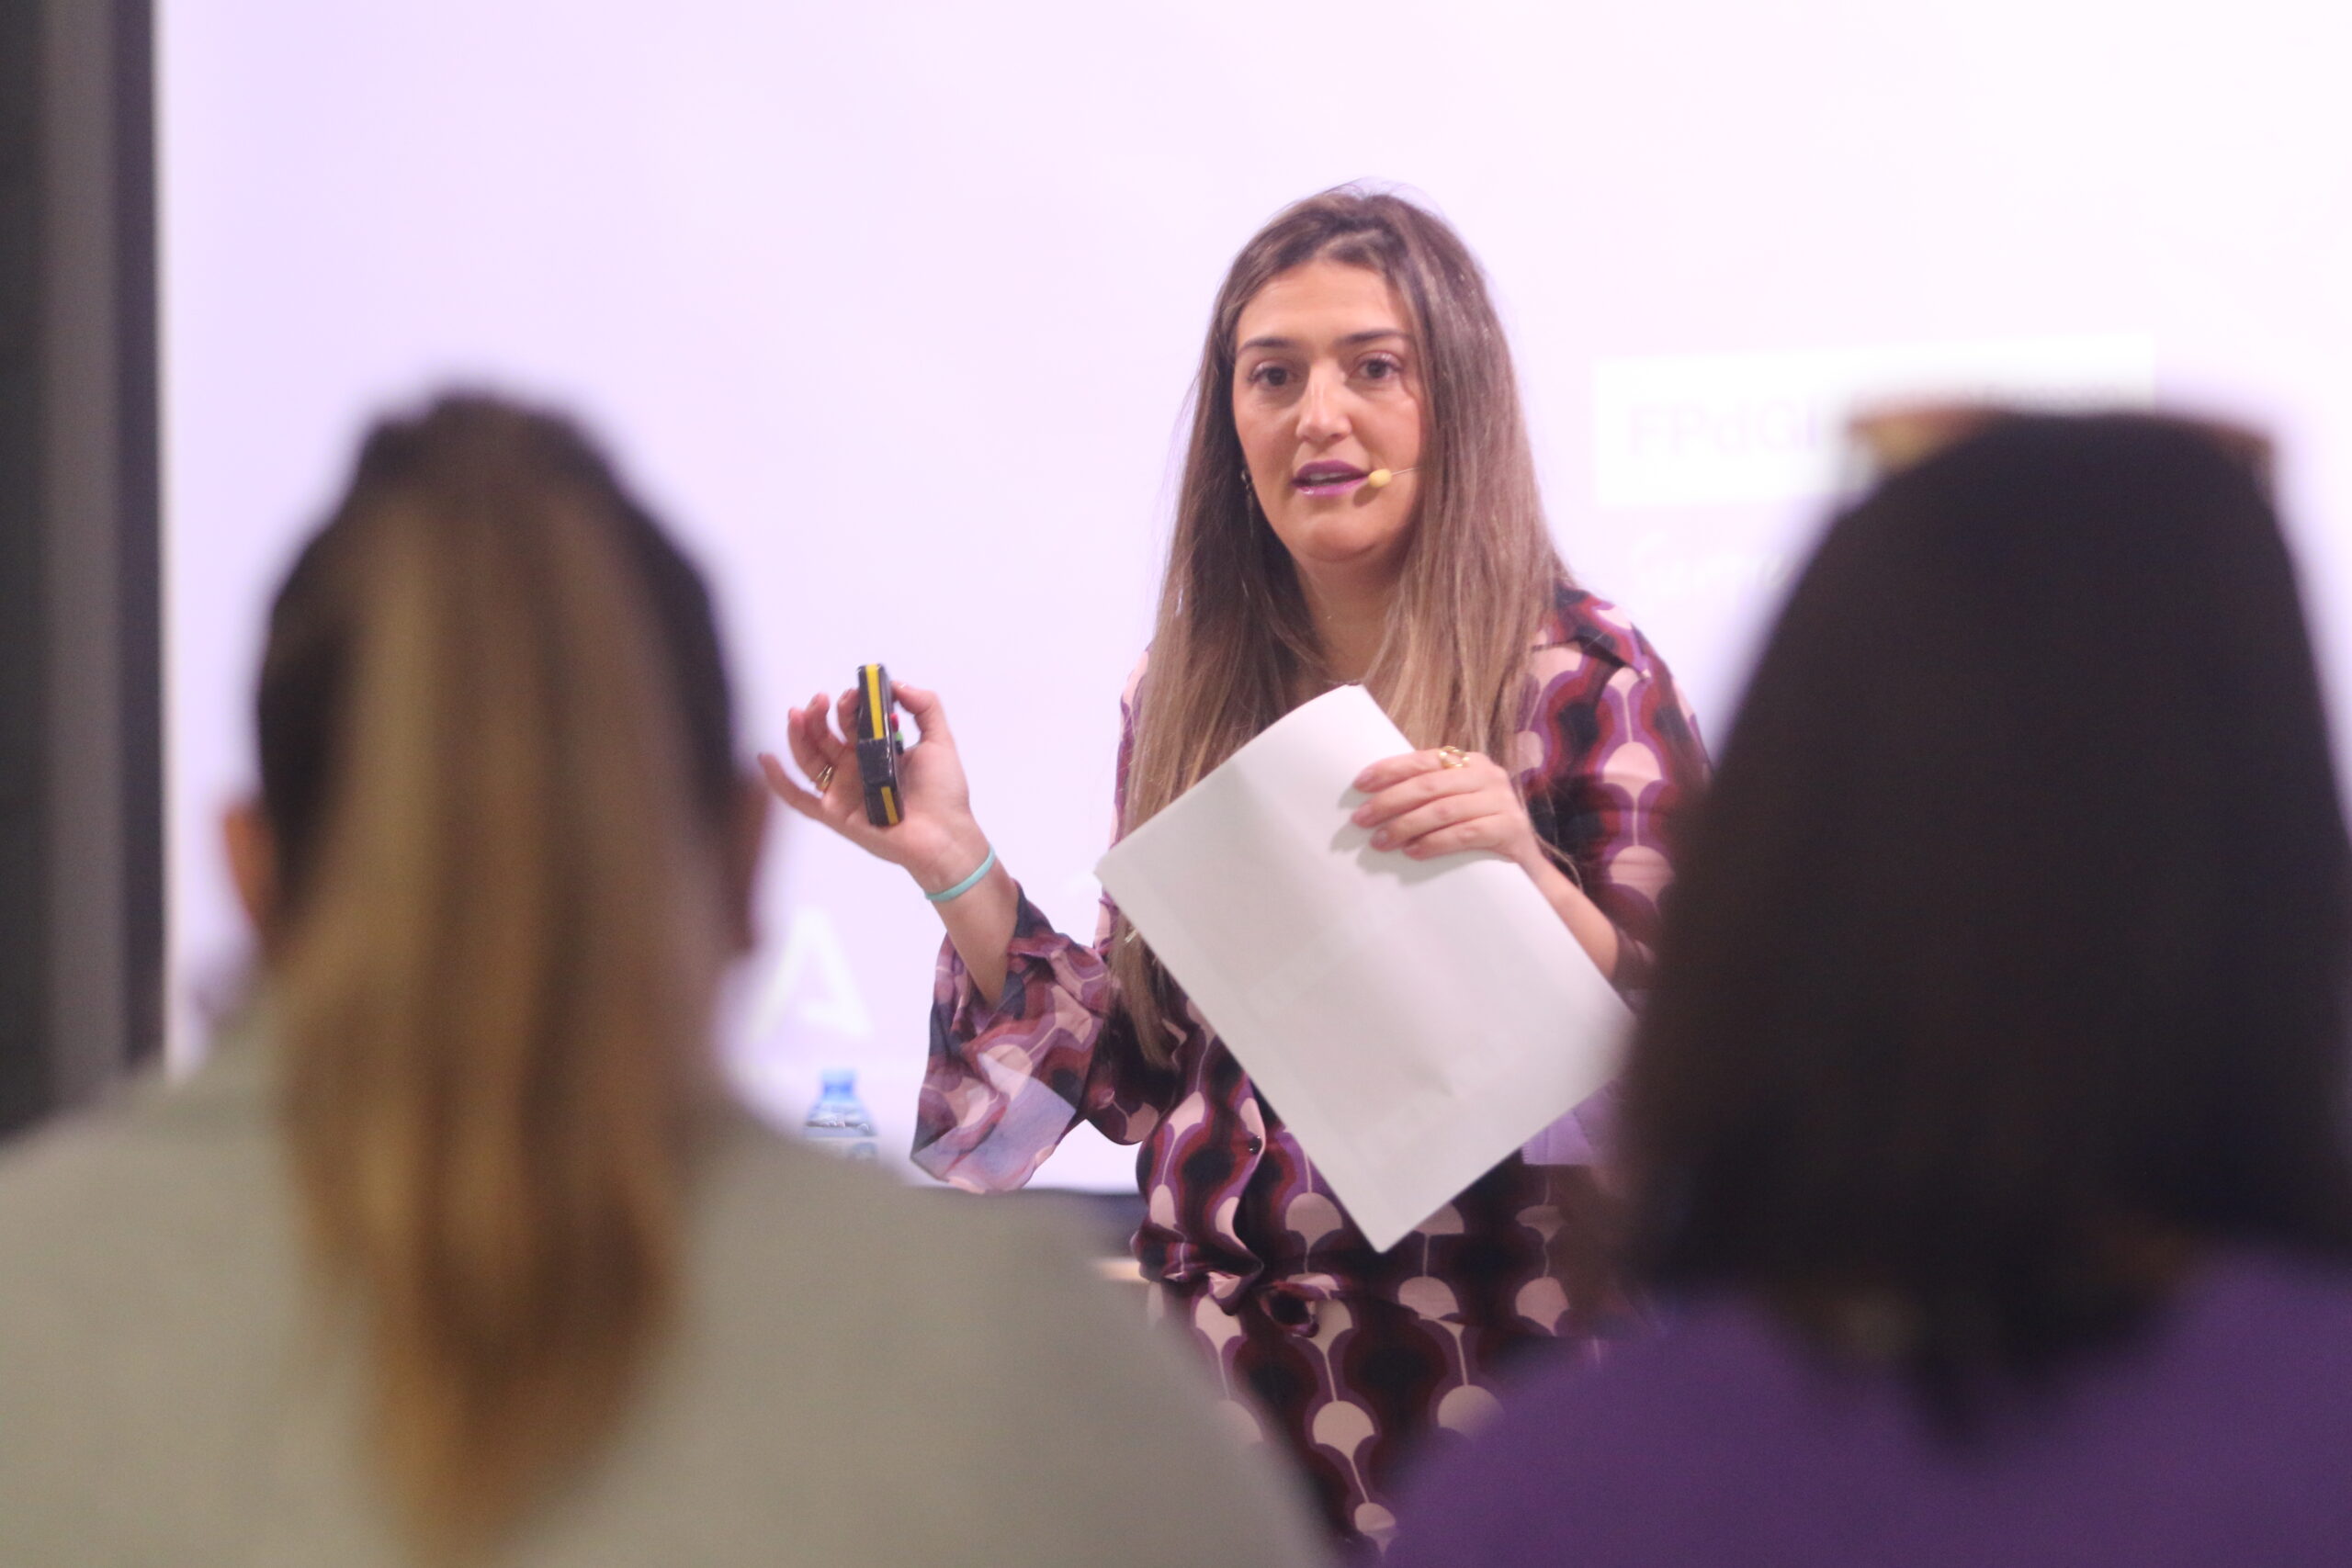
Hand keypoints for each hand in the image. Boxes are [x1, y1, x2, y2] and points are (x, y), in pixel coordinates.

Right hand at [759, 681, 992, 893]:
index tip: (855, 694)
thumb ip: (925, 706)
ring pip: (809, 759)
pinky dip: (779, 781)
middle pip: (826, 737)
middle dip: (820, 715)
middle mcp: (855, 770)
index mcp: (877, 752)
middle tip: (821, 699)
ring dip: (799, 734)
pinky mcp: (834, 814)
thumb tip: (896, 683)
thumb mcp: (939, 740)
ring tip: (798, 713)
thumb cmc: (944, 794)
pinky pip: (799, 798)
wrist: (944, 837)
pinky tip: (766, 758)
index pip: (853, 722)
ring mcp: (843, 791)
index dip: (850, 706)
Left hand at [1350, 746, 1543, 875]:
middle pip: (1429, 785)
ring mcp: (1503, 801)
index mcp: (1470, 762)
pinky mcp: (1511, 829)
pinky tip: (1413, 853)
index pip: (1423, 760)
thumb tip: (1374, 801)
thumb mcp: (1456, 806)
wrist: (1527, 869)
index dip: (1389, 770)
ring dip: (1406, 826)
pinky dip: (1435, 843)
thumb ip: (1429, 796)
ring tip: (1380, 842)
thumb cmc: (1480, 834)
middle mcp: (1488, 775)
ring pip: (1443, 810)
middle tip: (1361, 820)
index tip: (1359, 785)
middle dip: (1390, 802)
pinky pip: (1465, 834)